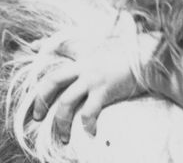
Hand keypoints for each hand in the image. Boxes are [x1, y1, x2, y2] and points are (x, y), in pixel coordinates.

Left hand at [30, 34, 155, 143]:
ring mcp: (93, 78)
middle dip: (41, 101)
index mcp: (85, 54)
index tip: (31, 48)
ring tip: (62, 137)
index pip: (60, 46)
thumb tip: (99, 50)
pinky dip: (86, 124)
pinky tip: (90, 133)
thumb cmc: (133, 52)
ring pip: (66, 101)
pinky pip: (89, 111)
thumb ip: (96, 49)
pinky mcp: (105, 90)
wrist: (151, 58)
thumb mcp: (111, 46)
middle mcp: (85, 66)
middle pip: (53, 81)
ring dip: (60, 122)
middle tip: (37, 117)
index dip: (43, 46)